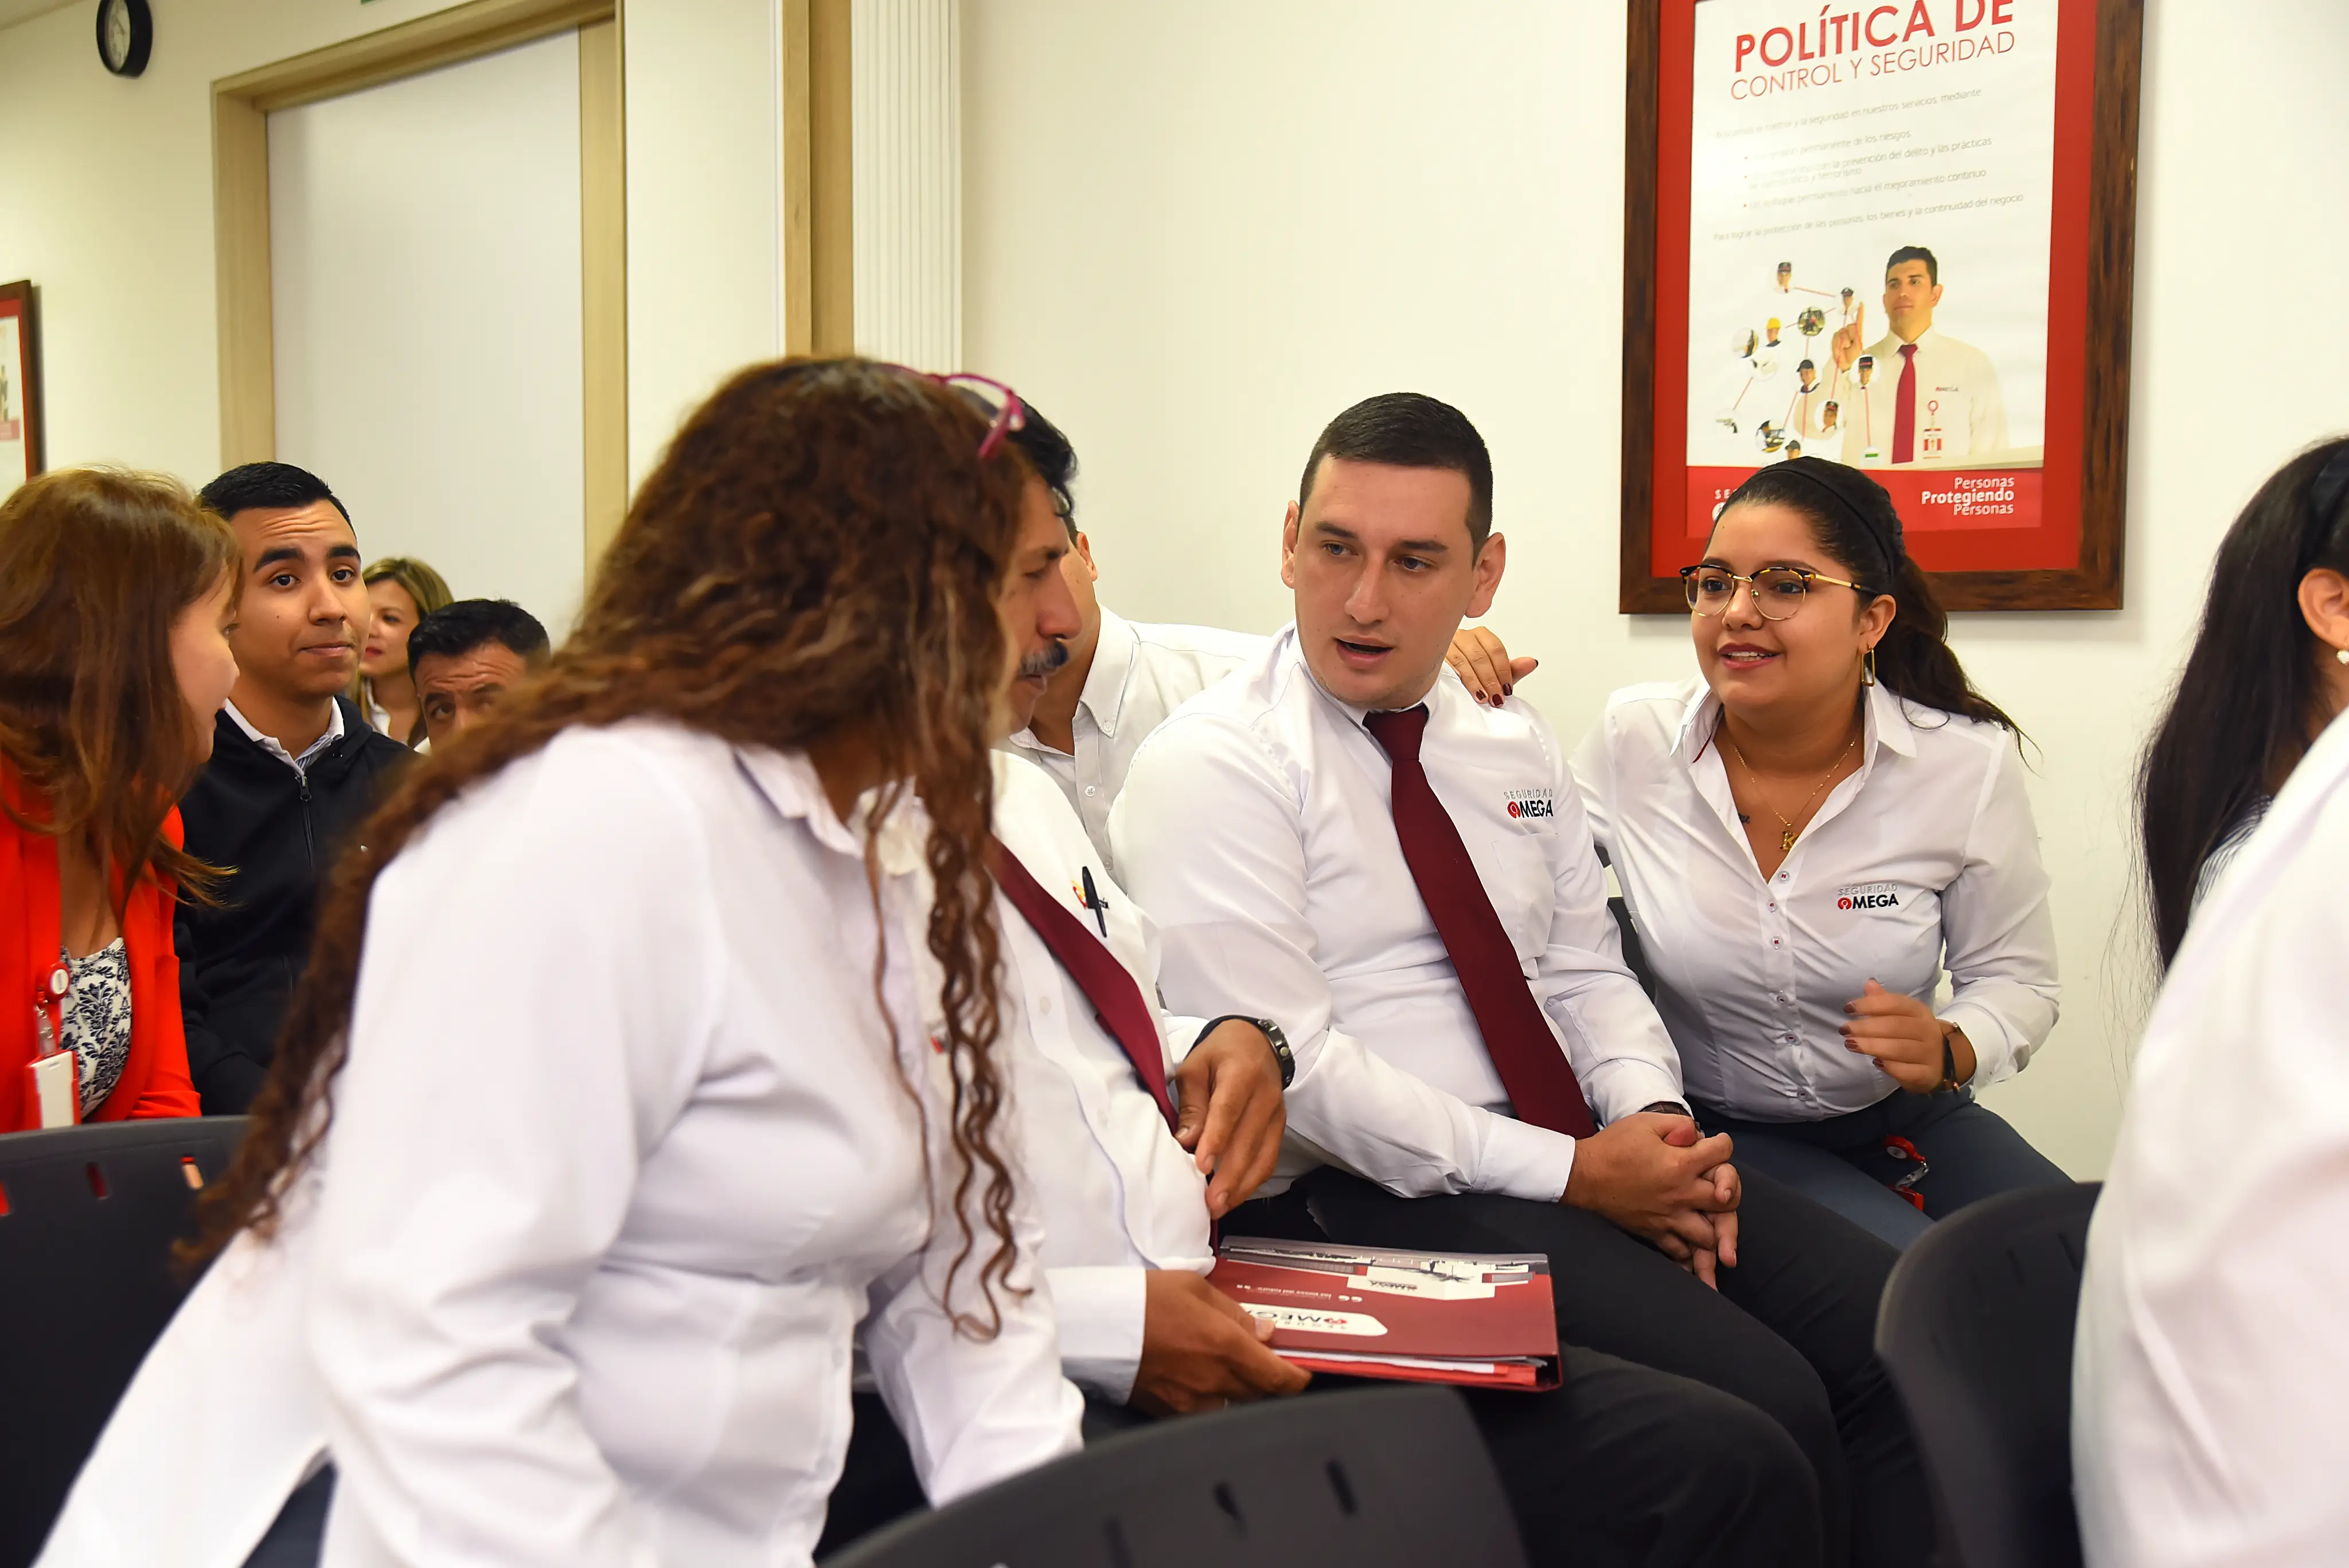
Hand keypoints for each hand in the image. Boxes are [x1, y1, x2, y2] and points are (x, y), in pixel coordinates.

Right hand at [1130, 1270, 1311, 1414]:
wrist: (1098, 1326)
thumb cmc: (1145, 1300)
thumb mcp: (1196, 1289)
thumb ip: (1236, 1314)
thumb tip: (1264, 1332)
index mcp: (1227, 1347)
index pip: (1280, 1379)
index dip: (1297, 1378)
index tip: (1299, 1370)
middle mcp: (1215, 1381)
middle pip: (1260, 1394)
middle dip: (1265, 1377)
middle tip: (1258, 1357)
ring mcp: (1192, 1402)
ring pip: (1233, 1405)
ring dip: (1237, 1389)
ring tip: (1222, 1365)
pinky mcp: (1169, 1412)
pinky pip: (1204, 1412)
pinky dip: (1210, 1398)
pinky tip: (1196, 1377)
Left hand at [1173, 1020, 1286, 1217]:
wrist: (1256, 1042)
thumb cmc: (1219, 1054)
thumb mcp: (1195, 1067)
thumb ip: (1192, 1104)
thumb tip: (1186, 1142)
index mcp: (1242, 1074)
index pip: (1229, 1110)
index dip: (1216, 1140)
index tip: (1201, 1166)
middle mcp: (1266, 1096)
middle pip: (1248, 1141)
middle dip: (1229, 1175)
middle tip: (1210, 1202)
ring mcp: (1276, 1115)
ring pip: (1263, 1156)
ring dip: (1241, 1186)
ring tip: (1219, 1207)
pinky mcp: (1280, 1129)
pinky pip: (1268, 1159)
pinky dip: (1252, 1181)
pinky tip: (1233, 1196)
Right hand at [1447, 627, 1538, 706]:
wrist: (1444, 683)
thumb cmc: (1470, 674)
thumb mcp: (1493, 674)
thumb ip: (1512, 669)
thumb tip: (1532, 662)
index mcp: (1479, 635)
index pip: (1495, 649)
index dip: (1504, 671)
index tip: (1507, 690)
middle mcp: (1463, 636)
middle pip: (1480, 656)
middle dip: (1491, 680)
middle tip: (1497, 698)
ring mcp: (1446, 644)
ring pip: (1463, 661)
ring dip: (1476, 682)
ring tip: (1484, 698)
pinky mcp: (1433, 657)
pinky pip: (1447, 666)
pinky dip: (1459, 680)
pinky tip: (1465, 691)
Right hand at [1562, 1112, 1740, 1285]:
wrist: (1582, 1175)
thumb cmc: (1613, 1146)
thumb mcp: (1645, 1123)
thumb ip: (1679, 1125)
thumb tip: (1699, 1135)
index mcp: (1681, 1164)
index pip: (1723, 1153)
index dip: (1723, 1144)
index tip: (1717, 1144)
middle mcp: (1681, 1194)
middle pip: (1728, 1201)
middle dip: (1730, 1190)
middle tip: (1721, 1185)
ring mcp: (1669, 1218)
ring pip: (1709, 1234)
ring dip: (1716, 1227)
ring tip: (1713, 1220)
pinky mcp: (1653, 1232)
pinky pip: (1680, 1250)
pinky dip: (1689, 1250)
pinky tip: (1691, 1245)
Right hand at [1829, 303, 1864, 372]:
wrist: (1845, 364)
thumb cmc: (1855, 356)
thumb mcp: (1860, 345)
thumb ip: (1860, 335)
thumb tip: (1858, 326)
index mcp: (1859, 333)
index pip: (1859, 320)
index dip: (1860, 312)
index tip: (1861, 304)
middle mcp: (1851, 332)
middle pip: (1851, 326)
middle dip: (1852, 335)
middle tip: (1851, 345)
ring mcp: (1843, 334)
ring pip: (1843, 332)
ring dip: (1845, 341)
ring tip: (1846, 348)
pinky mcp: (1836, 337)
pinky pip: (1837, 336)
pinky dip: (1838, 342)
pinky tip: (1841, 347)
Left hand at [1840, 979, 1972, 1092]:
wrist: (1943, 1060)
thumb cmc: (1914, 1033)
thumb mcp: (1902, 1015)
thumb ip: (1884, 1001)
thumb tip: (1869, 983)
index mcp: (1919, 1012)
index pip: (1896, 1003)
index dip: (1871, 1004)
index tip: (1848, 1008)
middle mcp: (1927, 1030)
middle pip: (1895, 1026)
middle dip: (1867, 1027)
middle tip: (1845, 1030)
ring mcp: (1929, 1053)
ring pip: (1899, 1049)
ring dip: (1872, 1046)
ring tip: (1851, 1044)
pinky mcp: (1927, 1074)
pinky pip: (1907, 1071)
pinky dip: (1890, 1068)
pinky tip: (1876, 1063)